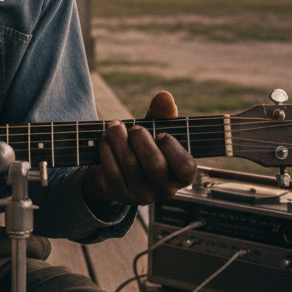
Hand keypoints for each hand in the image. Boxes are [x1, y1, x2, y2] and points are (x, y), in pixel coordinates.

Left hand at [83, 91, 195, 206]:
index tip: (160, 134)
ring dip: (118, 139)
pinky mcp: (119, 195)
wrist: (116, 168)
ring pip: (129, 165)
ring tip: (114, 127)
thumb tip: (165, 96)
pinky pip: (111, 171)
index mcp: (180, 175)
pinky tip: (105, 142)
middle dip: (140, 138)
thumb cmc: (144, 146)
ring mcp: (141, 195)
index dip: (171, 146)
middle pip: (154, 165)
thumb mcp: (155, 129)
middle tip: (133, 127)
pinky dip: (106, 151)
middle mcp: (164, 190)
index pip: (185, 166)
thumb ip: (162, 114)